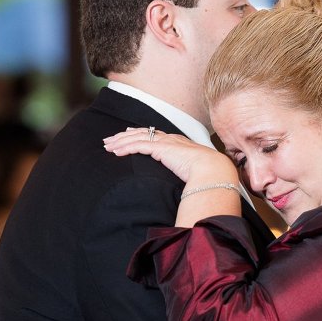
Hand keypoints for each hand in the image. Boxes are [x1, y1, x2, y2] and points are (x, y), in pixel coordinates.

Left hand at [102, 127, 235, 185]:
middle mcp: (170, 139)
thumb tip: (184, 187)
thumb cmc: (208, 175)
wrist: (213, 170)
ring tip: (108, 146)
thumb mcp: (194, 172)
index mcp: (178, 143)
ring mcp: (166, 142)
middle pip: (142, 133)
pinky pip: (138, 145)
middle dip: (124, 136)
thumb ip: (185, 174)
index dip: (139, 134)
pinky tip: (116, 152)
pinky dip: (126, 148)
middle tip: (110, 140)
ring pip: (137, 137)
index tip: (127, 135)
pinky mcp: (161, 148)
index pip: (154, 135)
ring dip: (120, 142)